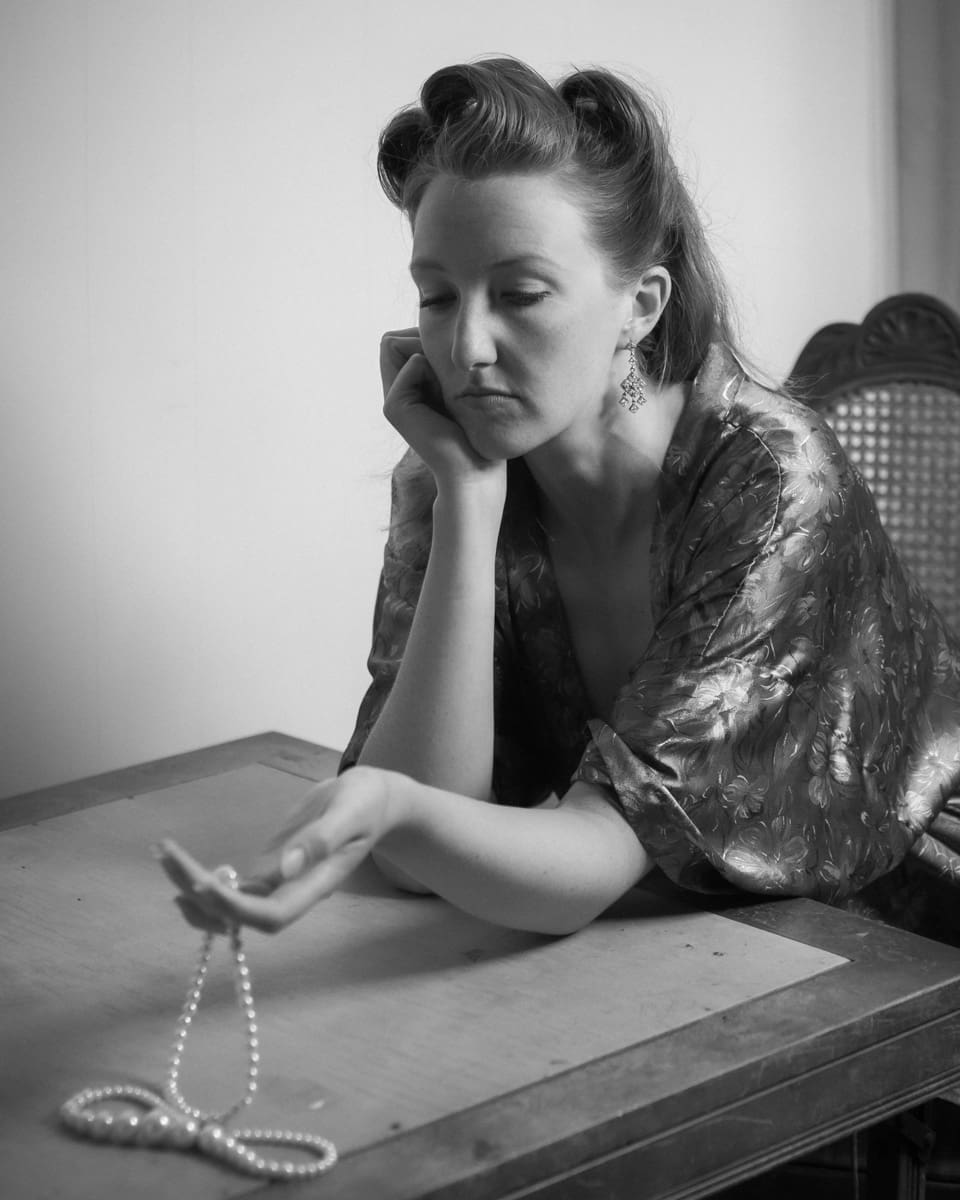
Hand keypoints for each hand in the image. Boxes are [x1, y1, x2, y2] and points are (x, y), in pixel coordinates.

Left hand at [156, 766, 401, 933]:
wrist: (372, 798)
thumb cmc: (367, 802)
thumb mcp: (352, 812)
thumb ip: (324, 839)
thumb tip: (286, 867)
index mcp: (316, 885)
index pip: (271, 915)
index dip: (235, 910)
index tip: (202, 886)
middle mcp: (293, 892)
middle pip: (241, 915)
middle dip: (200, 895)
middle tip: (167, 856)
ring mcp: (279, 882)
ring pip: (230, 904)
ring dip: (193, 888)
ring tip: (164, 855)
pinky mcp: (269, 868)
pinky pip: (231, 886)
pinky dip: (202, 878)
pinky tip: (178, 862)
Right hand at [380, 328, 505, 499]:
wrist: (476, 465)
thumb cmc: (478, 426)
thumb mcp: (459, 382)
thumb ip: (440, 356)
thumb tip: (432, 320)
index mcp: (409, 385)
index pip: (402, 336)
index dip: (428, 339)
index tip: (454, 368)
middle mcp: (396, 390)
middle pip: (397, 337)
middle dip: (425, 343)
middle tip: (451, 379)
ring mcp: (391, 399)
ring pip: (396, 342)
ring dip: (428, 353)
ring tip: (448, 388)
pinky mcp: (393, 407)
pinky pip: (410, 361)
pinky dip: (431, 368)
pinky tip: (445, 396)